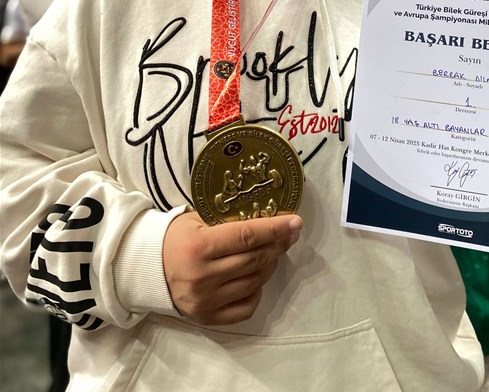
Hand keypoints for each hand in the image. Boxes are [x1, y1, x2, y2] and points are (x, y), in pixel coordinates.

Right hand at [163, 210, 302, 324]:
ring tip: (272, 252)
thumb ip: (228, 220)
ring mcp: (206, 300)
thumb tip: (268, 218)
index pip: (247, 236)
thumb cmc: (174, 236)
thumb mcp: (196, 219)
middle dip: (277, 245)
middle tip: (289, 234)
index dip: (275, 229)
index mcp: (200, 246)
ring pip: (254, 282)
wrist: (145, 268)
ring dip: (269, 265)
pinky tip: (256, 277)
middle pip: (255, 259)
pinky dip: (257, 291)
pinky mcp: (207, 317)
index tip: (296, 222)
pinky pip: (246, 307)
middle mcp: (204, 276)